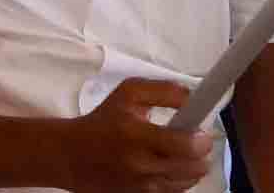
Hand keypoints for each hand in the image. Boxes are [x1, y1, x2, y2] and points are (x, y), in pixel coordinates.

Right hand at [62, 79, 219, 192]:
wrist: (72, 155)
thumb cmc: (103, 121)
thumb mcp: (127, 94)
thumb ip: (162, 91)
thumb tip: (192, 97)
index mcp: (136, 135)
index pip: (186, 145)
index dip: (201, 139)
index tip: (200, 131)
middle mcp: (141, 165)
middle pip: (193, 168)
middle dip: (200, 154)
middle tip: (193, 142)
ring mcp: (143, 187)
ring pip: (187, 183)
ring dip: (190, 168)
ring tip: (180, 154)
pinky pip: (174, 192)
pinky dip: (178, 180)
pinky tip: (168, 167)